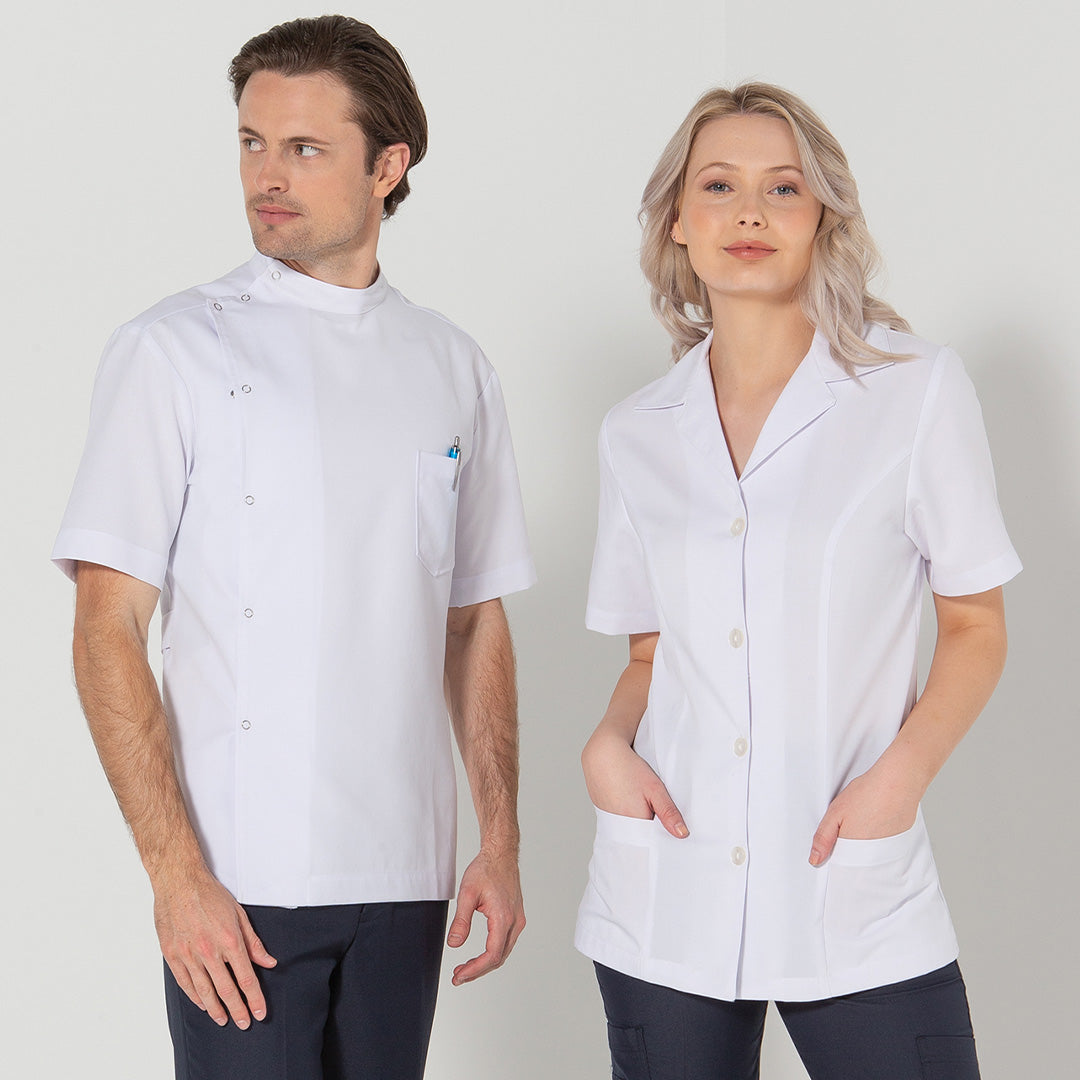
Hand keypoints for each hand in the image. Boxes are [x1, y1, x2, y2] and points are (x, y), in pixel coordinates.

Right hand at [153, 867, 276, 1027]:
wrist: (179, 882)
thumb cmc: (209, 894)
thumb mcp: (239, 914)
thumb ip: (253, 942)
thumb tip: (268, 961)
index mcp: (229, 940)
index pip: (246, 978)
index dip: (254, 999)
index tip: (259, 1012)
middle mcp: (209, 951)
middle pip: (226, 990)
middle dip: (238, 1009)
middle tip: (244, 1022)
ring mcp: (188, 955)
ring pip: (204, 991)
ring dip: (216, 1009)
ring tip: (224, 1019)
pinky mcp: (172, 955)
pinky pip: (185, 983)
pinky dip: (195, 997)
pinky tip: (203, 1004)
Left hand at [446, 848, 524, 985]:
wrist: (500, 855)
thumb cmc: (486, 870)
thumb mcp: (467, 893)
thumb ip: (461, 921)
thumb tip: (454, 944)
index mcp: (503, 918)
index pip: (491, 955)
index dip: (475, 970)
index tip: (459, 976)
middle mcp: (514, 922)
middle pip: (498, 958)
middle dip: (478, 970)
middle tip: (458, 976)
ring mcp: (517, 920)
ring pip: (503, 952)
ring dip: (485, 963)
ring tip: (465, 968)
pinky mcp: (516, 918)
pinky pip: (505, 943)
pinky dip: (492, 953)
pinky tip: (479, 955)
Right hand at [581, 730, 687, 837]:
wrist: (602, 753)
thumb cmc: (628, 768)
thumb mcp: (655, 788)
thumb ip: (668, 812)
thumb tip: (682, 834)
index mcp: (634, 823)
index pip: (652, 841)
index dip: (662, 835)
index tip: (671, 828)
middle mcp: (619, 826)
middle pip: (641, 835)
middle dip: (651, 828)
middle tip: (656, 809)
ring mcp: (608, 819)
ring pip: (630, 827)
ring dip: (639, 819)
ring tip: (642, 802)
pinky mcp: (603, 812)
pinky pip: (619, 820)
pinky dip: (627, 813)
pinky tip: (630, 800)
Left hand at [809, 765, 921, 865]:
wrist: (897, 783)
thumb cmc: (867, 794)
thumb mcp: (835, 813)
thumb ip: (823, 838)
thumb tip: (815, 859)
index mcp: (854, 851)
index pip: (842, 865)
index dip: (836, 854)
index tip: (834, 843)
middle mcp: (873, 855)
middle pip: (857, 860)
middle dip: (850, 847)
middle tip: (852, 824)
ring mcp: (889, 849)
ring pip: (872, 853)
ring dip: (866, 842)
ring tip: (866, 819)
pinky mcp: (901, 840)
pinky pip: (886, 846)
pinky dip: (880, 836)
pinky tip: (878, 819)